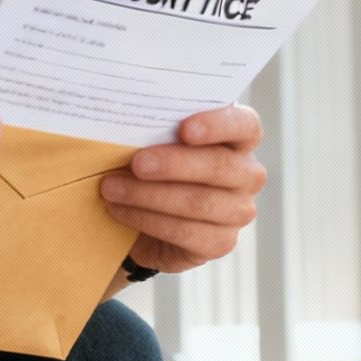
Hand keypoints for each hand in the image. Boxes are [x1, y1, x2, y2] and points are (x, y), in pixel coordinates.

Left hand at [99, 104, 265, 275]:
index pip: (245, 126)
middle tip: (136, 163)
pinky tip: (120, 210)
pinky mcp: (221, 242)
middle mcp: (248, 174)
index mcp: (240, 138)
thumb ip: (156, 127)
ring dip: (149, 195)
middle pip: (220, 166)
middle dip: (173, 164)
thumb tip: (124, 119)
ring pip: (198, 202)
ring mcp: (239, 211)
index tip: (184, 129)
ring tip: (111, 188)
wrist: (149, 215)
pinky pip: (185, 232)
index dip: (218, 125)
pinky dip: (147, 220)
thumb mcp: (156, 139)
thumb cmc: (156, 162)